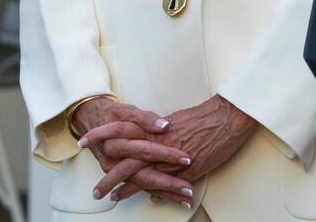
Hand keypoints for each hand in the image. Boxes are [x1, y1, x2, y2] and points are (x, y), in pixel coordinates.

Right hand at [72, 98, 193, 207]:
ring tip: (184, 200)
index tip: (186, 159)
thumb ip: (145, 118)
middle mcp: (116, 163)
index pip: (146, 151)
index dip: (167, 155)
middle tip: (188, 190)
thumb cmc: (114, 115)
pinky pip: (140, 187)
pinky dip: (157, 193)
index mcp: (118, 144)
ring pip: (143, 185)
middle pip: (145, 176)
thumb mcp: (128, 111)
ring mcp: (118, 173)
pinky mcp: (122, 176)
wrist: (93, 121)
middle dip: (168, 184)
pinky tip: (171, 199)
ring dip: (165, 194)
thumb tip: (164, 125)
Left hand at [104, 95, 258, 205]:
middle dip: (108, 176)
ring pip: (140, 176)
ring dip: (126, 189)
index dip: (101, 136)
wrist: (228, 116)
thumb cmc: (205, 116)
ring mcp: (170, 158)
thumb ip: (160, 131)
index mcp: (154, 128)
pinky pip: (165, 183)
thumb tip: (152, 136)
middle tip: (94, 189)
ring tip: (113, 198)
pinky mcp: (185, 169)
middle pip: (124, 161)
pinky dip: (155, 192)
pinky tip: (148, 199)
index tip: (86, 140)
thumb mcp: (176, 120)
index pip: (119, 131)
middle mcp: (158, 143)